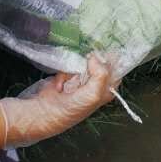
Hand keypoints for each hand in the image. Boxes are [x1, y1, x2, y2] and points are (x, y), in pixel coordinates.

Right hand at [0, 54, 117, 148]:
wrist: (44, 112)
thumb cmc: (72, 108)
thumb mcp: (93, 94)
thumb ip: (101, 74)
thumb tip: (95, 56)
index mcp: (106, 91)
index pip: (116, 71)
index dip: (113, 60)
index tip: (107, 49)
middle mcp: (94, 85)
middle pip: (99, 64)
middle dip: (93, 60)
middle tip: (87, 59)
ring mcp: (80, 80)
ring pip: (83, 63)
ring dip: (74, 69)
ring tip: (69, 81)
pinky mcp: (66, 76)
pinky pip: (68, 66)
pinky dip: (63, 73)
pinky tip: (59, 85)